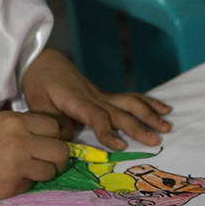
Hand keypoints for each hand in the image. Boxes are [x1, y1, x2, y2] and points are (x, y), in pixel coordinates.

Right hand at [0, 113, 67, 202]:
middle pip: (61, 149)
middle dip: (58, 156)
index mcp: (15, 121)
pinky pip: (33, 184)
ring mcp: (17, 165)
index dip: (55, 134)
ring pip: (52, 170)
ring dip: (45, 171)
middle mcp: (20, 141)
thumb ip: (24, 127)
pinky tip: (12, 177)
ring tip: (30, 170)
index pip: (55, 126)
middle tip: (47, 159)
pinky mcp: (12, 185)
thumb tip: (52, 135)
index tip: (49, 140)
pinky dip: (28, 182)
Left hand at [22, 48, 171, 150]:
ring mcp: (100, 94)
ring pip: (129, 102)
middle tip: (157, 140)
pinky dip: (147, 103)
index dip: (108, 131)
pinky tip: (163, 108)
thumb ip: (53, 124)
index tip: (120, 146)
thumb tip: (70, 141)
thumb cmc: (37, 82)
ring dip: (149, 113)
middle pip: (120, 111)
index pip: (96, 116)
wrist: (41, 60)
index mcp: (76, 100)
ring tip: (167, 124)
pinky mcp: (103, 95)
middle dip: (140, 126)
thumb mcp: (37, 104)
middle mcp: (93, 96)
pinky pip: (128, 98)